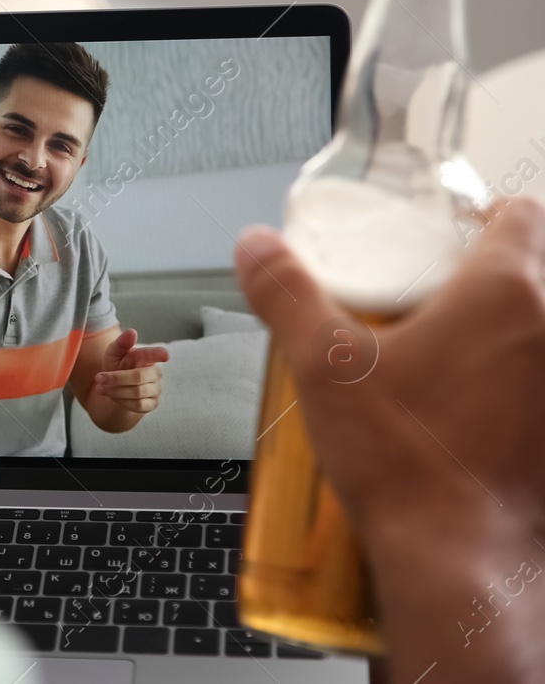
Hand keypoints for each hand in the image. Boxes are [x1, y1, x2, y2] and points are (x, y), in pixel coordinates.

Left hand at [93, 328, 168, 413]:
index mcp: (147, 357)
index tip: (165, 355)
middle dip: (116, 378)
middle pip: (138, 377)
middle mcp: (155, 373)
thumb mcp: (114, 353)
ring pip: (137, 393)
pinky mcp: (152, 404)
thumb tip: (131, 332)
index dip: (161, 354)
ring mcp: (156, 389)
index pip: (156, 354)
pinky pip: (138, 406)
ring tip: (100, 387)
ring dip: (115, 391)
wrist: (116, 386)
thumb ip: (121, 343)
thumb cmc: (118, 364)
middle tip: (98, 377)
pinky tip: (111, 395)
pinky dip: (121, 401)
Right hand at [235, 199, 544, 543]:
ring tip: (454, 356)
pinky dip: (519, 387)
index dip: (484, 214)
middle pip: (540, 270)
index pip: (524, 212)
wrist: (461, 558)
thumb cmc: (405, 461)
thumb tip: (254, 245)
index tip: (448, 234)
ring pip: (540, 332)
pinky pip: (539, 386)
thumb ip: (286, 292)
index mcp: (508, 293)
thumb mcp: (322, 364)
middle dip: (495, 274)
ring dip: (512, 334)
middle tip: (438, 295)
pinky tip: (475, 412)